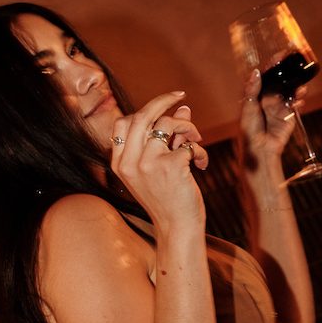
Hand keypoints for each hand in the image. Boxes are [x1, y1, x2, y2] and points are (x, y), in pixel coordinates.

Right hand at [109, 91, 208, 228]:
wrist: (176, 226)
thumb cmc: (167, 198)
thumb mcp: (158, 167)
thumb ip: (166, 139)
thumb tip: (183, 108)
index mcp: (120, 163)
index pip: (123, 123)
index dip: (145, 110)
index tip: (164, 105)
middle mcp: (129, 162)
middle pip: (141, 115)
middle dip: (163, 100)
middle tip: (180, 96)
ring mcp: (147, 164)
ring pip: (167, 123)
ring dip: (187, 127)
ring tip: (196, 139)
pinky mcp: (169, 166)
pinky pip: (188, 143)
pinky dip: (199, 151)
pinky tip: (201, 165)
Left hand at [238, 67, 299, 171]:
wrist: (260, 149)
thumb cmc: (249, 131)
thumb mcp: (248, 109)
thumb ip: (252, 91)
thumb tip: (256, 72)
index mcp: (256, 96)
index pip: (265, 77)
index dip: (272, 66)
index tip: (279, 56)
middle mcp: (269, 99)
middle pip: (280, 80)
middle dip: (288, 72)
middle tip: (294, 63)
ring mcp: (280, 105)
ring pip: (291, 90)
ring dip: (297, 86)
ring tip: (300, 89)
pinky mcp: (289, 114)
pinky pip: (297, 103)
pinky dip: (300, 100)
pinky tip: (299, 101)